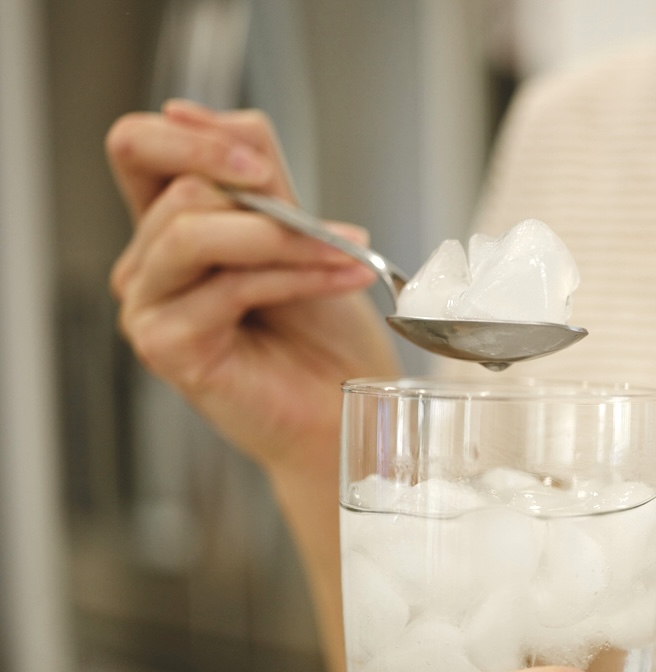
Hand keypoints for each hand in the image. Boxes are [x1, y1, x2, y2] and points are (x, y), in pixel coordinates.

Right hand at [105, 99, 397, 471]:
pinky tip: (343, 279)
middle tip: (335, 226)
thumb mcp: (298, 235)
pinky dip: (295, 276)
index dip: (193, 138)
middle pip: (181, 190)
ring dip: (288, 239)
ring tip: (349, 254)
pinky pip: (227, 286)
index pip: (140, 149)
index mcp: (169, 227)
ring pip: (196, 232)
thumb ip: (256, 177)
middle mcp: (147, 265)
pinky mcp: (166, 345)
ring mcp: (149, 306)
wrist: (346, 407)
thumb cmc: (323, 334)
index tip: (259, 162)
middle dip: (270, 201)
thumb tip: (194, 113)